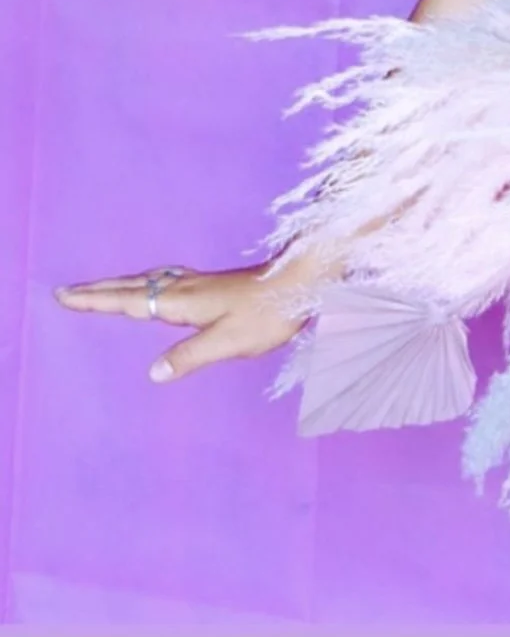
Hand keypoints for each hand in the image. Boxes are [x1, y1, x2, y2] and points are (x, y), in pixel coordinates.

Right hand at [53, 254, 321, 382]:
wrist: (301, 280)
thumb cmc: (266, 314)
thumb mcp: (228, 343)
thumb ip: (189, 356)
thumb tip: (153, 372)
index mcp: (181, 301)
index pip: (130, 301)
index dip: (96, 301)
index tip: (65, 296)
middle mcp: (186, 287)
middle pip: (133, 286)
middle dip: (99, 289)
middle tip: (68, 291)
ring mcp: (200, 283)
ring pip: (148, 281)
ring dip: (119, 285)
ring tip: (99, 290)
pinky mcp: (213, 285)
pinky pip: (164, 281)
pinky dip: (144, 284)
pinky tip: (153, 288)